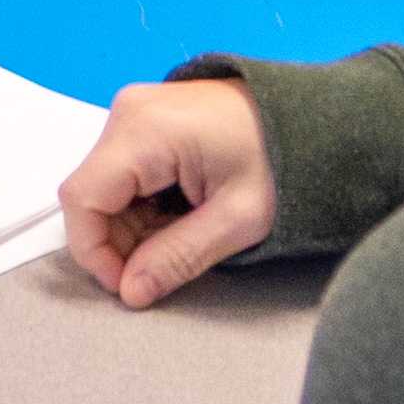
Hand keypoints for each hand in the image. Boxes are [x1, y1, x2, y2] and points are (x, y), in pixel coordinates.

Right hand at [61, 78, 280, 308]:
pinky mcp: (149, 118)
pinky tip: (186, 211)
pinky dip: (146, 203)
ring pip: (108, 186)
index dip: (95, 251)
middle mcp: (127, 112)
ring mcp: (137, 111)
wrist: (322, 118)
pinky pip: (126, 170)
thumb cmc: (287, 161)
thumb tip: (130, 292)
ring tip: (188, 232)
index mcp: (143, 130)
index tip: (129, 284)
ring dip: (136, 223)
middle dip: (122, 240)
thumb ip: (177, 257)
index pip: (82, 199)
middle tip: (170, 261)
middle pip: (94, 193)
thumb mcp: (237, 220)